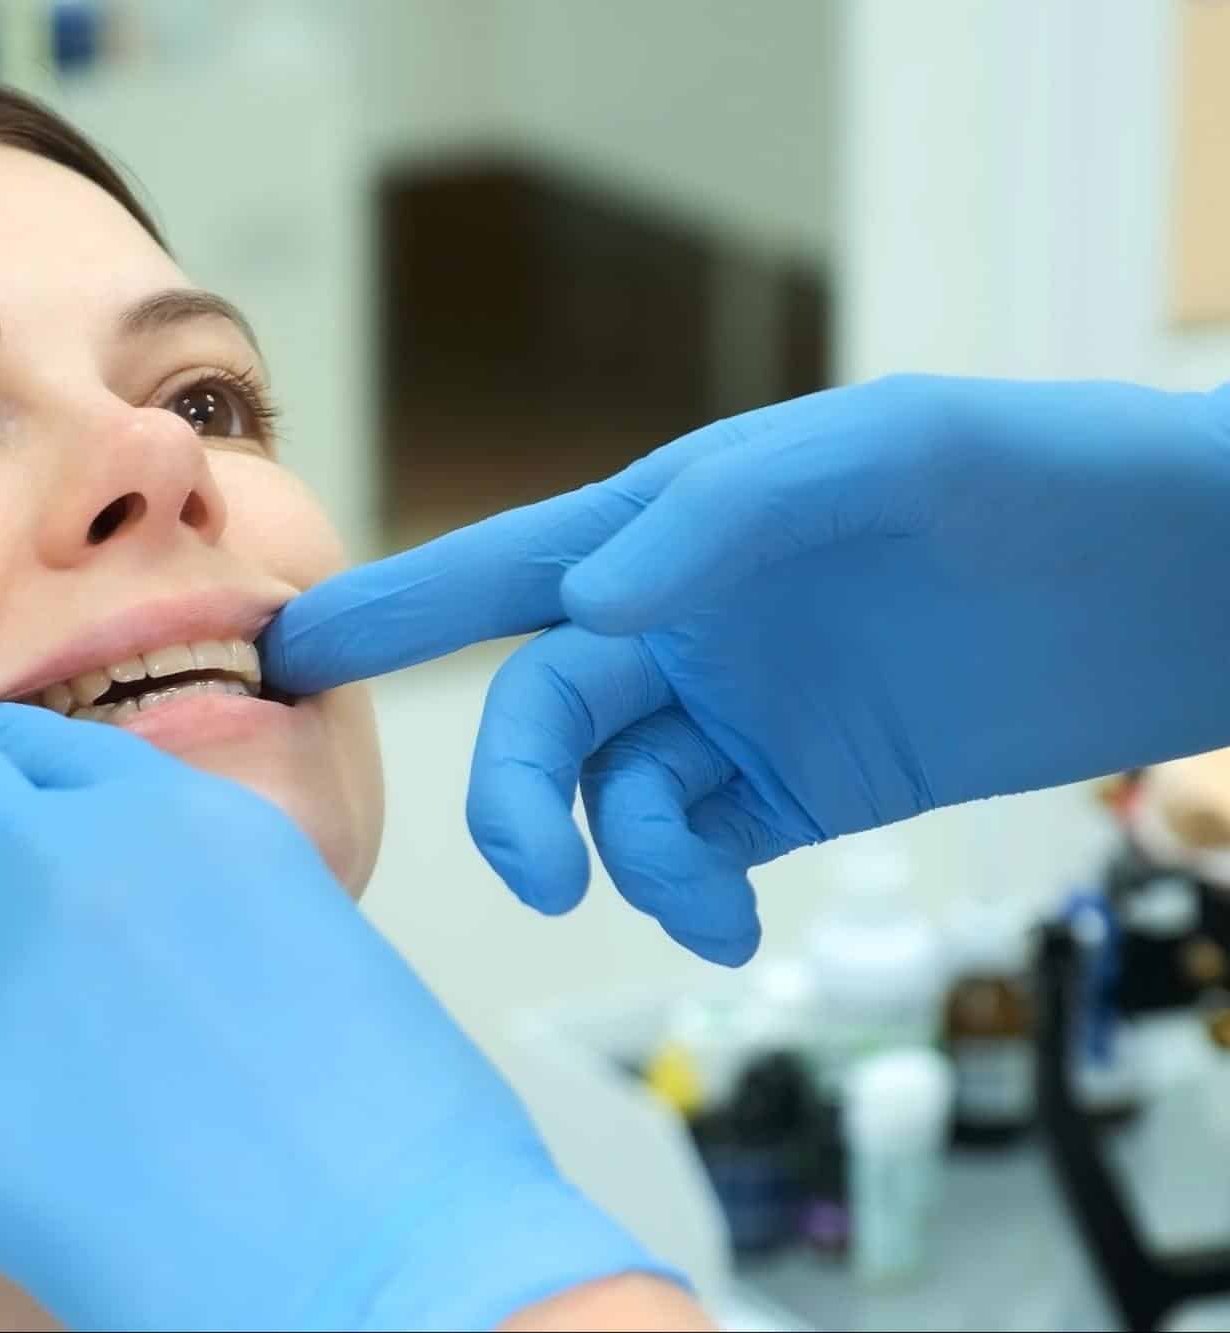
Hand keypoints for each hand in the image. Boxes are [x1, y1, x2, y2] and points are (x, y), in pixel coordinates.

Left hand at [0, 704, 673, 1330]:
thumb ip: (176, 880)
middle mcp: (61, 858)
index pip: (30, 749)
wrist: (392, 1267)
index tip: (34, 856)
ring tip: (71, 1107)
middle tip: (17, 965)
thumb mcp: (295, 920)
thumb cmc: (384, 1126)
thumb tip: (104, 909)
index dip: (27, 808)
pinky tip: (52, 1184)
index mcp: (172, 808)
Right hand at [261, 375, 1229, 963]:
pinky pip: (693, 848)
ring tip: (707, 899)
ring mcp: (735, 711)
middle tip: (534, 869)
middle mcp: (681, 619)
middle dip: (514, 794)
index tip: (281, 657)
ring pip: (612, 799)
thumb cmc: (1028, 477)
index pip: (498, 570)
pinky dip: (688, 889)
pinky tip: (734, 913)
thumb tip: (590, 612)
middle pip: (542, 717)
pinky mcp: (799, 790)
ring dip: (628, 857)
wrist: (1175, 581)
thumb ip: (716, 519)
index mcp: (670, 524)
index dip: (386, 614)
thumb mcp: (872, 455)